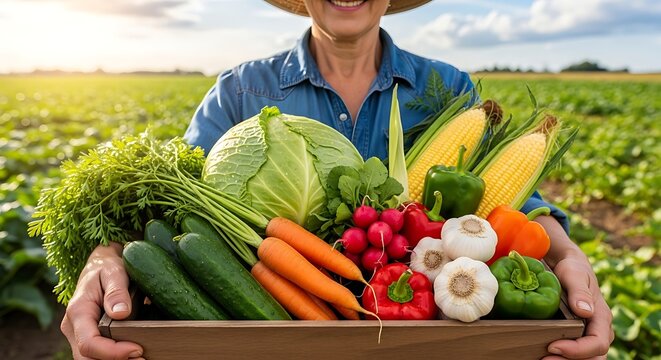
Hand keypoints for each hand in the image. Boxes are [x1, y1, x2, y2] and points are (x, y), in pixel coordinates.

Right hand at [60, 242, 143, 359]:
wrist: (101, 264)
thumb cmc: (107, 266)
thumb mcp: (114, 271)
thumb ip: (117, 291)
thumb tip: (121, 313)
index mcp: (78, 311)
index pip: (89, 343)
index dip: (112, 352)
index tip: (137, 350)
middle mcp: (73, 327)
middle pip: (87, 357)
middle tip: (143, 358)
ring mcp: (79, 334)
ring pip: (91, 359)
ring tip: (142, 357)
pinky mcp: (88, 336)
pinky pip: (97, 354)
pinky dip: (114, 357)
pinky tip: (133, 354)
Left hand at [544, 254, 613, 358]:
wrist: (568, 267)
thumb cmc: (572, 270)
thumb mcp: (574, 274)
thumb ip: (579, 291)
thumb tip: (585, 311)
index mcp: (602, 318)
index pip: (597, 343)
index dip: (578, 350)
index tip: (553, 347)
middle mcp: (599, 331)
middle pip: (592, 357)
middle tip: (543, 359)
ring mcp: (588, 335)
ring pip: (584, 358)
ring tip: (540, 359)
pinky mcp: (576, 336)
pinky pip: (573, 353)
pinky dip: (560, 357)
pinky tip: (540, 354)